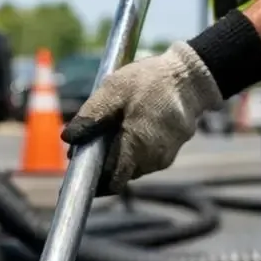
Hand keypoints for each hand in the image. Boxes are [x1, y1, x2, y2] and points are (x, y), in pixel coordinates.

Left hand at [61, 43, 222, 195]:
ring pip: (131, 167)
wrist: (191, 78)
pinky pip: (144, 159)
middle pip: (119, 174)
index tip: (80, 173)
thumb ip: (92, 115)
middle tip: (92, 144)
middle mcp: (150, 161)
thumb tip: (69, 138)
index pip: (111, 182)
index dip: (95, 181)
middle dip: (104, 164)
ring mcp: (162, 160)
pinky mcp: (169, 155)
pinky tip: (131, 130)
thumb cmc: (152, 81)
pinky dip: (134, 150)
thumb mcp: (115, 90)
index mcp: (135, 147)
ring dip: (119, 156)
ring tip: (113, 132)